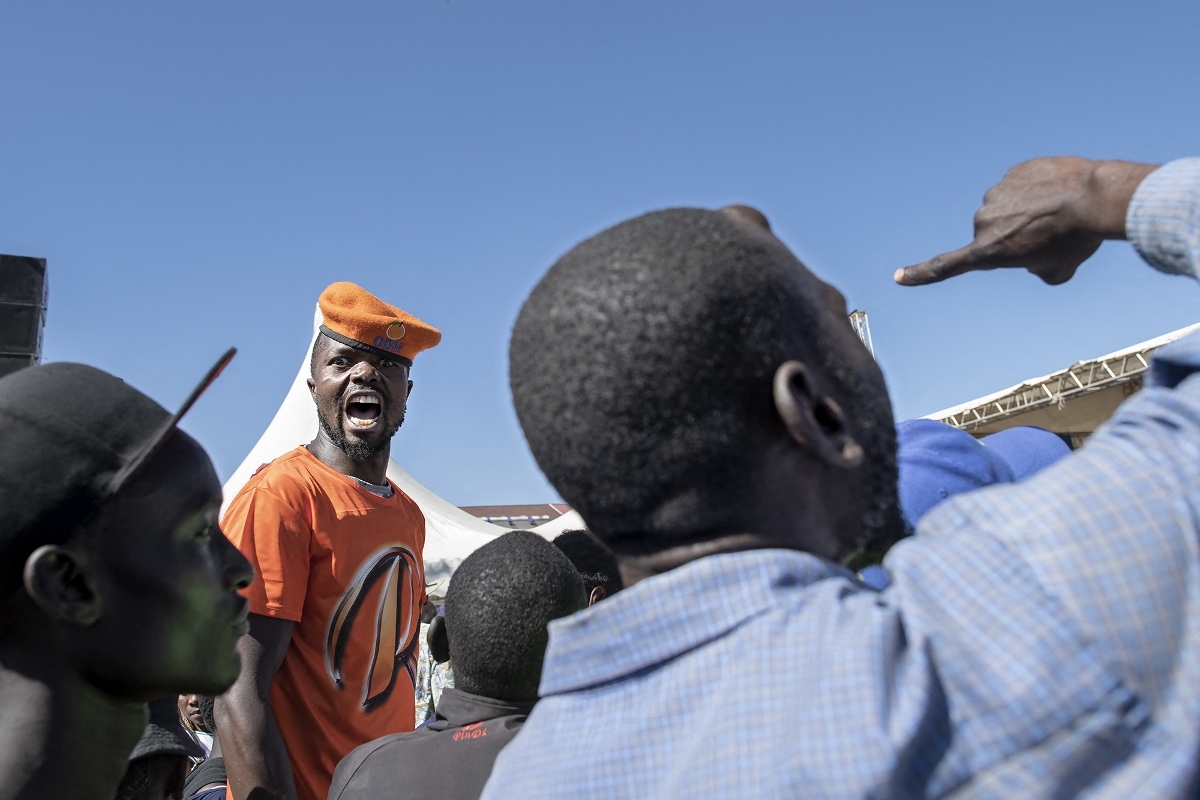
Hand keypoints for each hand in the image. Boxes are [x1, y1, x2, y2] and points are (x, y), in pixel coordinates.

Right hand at [895, 157, 1158, 285]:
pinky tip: (1062, 191)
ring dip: (1028, 210)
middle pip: (995, 233)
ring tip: (1061, 211)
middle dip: (1018, 236)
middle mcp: (984, 222)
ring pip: (1009, 206)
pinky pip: (1023, 182)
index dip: (921, 275)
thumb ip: (1037, 269)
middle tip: (1053, 235)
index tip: (898, 278)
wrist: (1095, 198)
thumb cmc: (1077, 240)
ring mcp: (998, 192)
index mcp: (988, 251)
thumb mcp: (1058, 269)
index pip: (946, 267)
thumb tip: (1035, 258)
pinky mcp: (1016, 170)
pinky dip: (1038, 188)